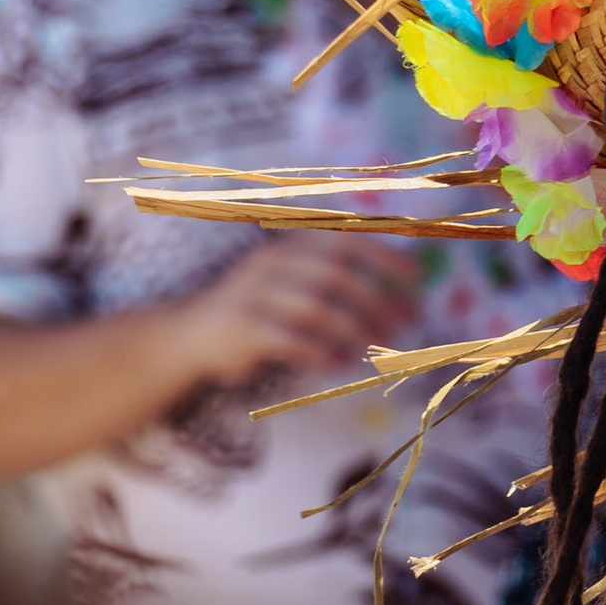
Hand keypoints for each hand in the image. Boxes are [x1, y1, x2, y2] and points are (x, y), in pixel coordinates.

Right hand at [171, 232, 415, 388]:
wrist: (188, 335)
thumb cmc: (254, 311)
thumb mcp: (287, 283)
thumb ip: (331, 281)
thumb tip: (396, 296)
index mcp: (287, 248)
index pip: (343, 240)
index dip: (383, 255)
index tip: (417, 277)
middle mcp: (271, 265)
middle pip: (335, 275)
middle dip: (376, 298)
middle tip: (405, 321)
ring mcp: (254, 295)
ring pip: (316, 308)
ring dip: (354, 328)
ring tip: (377, 345)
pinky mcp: (243, 329)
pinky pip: (291, 340)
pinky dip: (321, 352)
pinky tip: (340, 363)